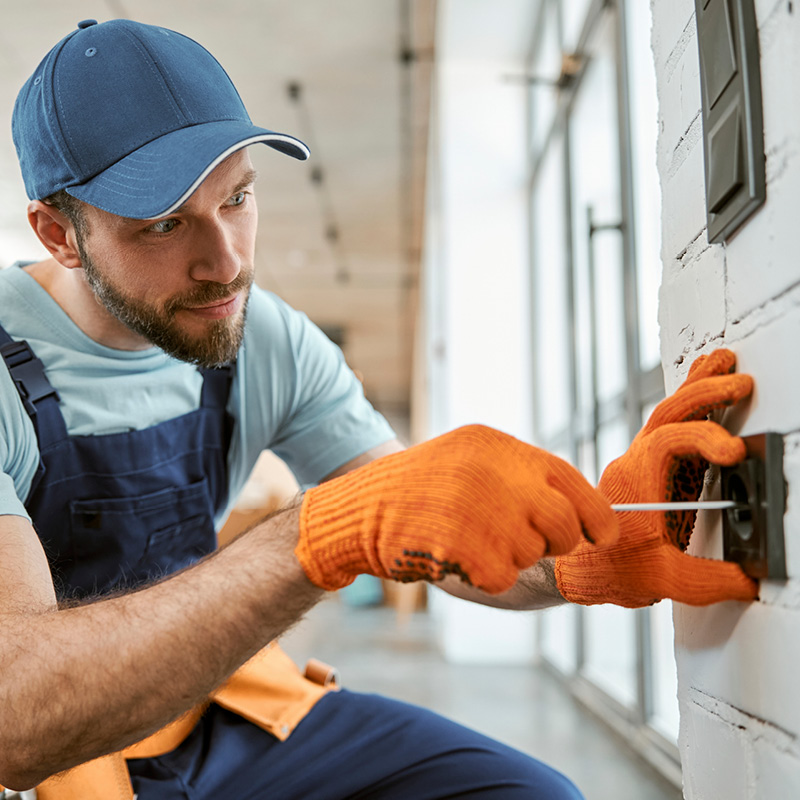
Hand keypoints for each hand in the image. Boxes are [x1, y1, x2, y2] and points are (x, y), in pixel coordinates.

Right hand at [296, 424, 617, 594]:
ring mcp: (484, 513)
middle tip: (529, 541)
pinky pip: (503, 576)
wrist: (362, 509)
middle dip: (557, 541)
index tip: (601, 534)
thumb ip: (520, 478)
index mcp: (499, 448)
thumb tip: (578, 514)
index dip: (595, 515)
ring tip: (468, 536)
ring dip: (510, 556)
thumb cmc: (421, 489)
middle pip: (563, 524)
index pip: (572, 481)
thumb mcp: (470, 460)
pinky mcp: (469, 551)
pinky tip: (455, 554)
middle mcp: (497, 475)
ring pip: (533, 553)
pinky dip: (485, 574)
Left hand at [555, 349, 758, 607]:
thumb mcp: (661, 580)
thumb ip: (707, 579)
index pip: (668, 443)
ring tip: (723, 361)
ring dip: (696, 388)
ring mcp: (644, 463)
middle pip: (666, 414)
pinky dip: (692, 406)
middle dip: (703, 394)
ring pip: (666, 414)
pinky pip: (672, 428)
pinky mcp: (655, 470)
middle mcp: (636, 463)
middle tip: (740, 382)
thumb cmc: (611, 569)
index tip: (734, 451)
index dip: (702, 438)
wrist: (581, 567)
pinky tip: (710, 393)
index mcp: (635, 482)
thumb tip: (750, 577)